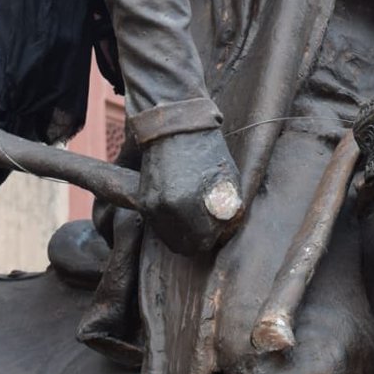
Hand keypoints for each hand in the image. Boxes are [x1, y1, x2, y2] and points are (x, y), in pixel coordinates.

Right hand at [138, 128, 242, 254]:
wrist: (175, 126)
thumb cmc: (207, 149)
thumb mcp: (229, 178)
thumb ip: (230, 209)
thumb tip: (227, 230)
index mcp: (189, 204)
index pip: (204, 242)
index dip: (215, 236)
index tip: (219, 224)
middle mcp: (166, 209)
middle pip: (184, 246)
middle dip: (198, 239)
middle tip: (208, 224)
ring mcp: (151, 205)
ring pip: (169, 239)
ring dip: (183, 234)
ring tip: (195, 216)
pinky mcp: (143, 200)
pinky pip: (158, 226)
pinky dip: (170, 224)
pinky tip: (182, 209)